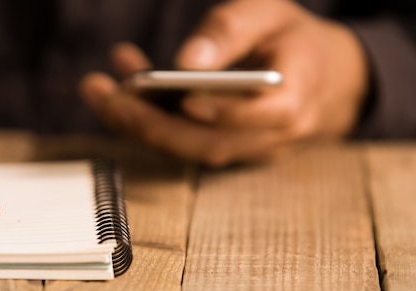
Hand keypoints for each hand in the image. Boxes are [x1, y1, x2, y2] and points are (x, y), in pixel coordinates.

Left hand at [80, 0, 368, 165]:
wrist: (317, 78)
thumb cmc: (290, 40)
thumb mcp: (270, 14)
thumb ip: (233, 30)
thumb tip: (187, 60)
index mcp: (295, 102)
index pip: (264, 117)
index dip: (224, 113)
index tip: (187, 98)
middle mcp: (267, 138)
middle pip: (209, 142)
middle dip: (152, 123)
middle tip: (106, 95)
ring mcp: (241, 151)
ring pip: (187, 146)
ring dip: (137, 122)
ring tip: (97, 89)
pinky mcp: (219, 150)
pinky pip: (181, 141)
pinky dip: (146, 120)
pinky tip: (118, 93)